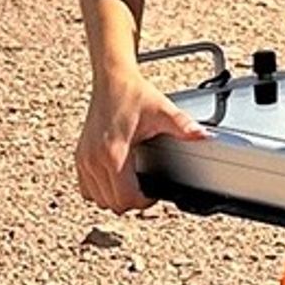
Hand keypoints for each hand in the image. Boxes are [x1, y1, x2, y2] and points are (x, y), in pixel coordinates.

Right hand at [73, 72, 205, 214]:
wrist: (112, 81)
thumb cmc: (134, 95)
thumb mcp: (163, 111)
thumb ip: (183, 126)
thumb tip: (203, 135)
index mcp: (115, 153)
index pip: (125, 199)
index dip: (144, 202)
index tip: (154, 193)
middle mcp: (95, 159)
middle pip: (112, 204)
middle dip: (132, 202)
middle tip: (147, 190)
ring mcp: (84, 159)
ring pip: (98, 200)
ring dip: (116, 198)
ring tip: (133, 185)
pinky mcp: (80, 156)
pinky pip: (86, 189)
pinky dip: (101, 191)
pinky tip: (116, 180)